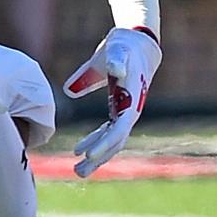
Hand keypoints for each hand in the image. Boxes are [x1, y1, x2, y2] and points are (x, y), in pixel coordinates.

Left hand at [63, 28, 161, 177]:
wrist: (139, 45)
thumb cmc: (124, 47)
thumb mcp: (116, 51)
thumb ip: (112, 63)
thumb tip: (104, 73)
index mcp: (132, 99)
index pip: (119, 128)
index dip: (104, 143)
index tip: (88, 155)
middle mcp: (131, 111)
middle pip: (116, 141)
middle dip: (98, 157)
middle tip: (78, 171)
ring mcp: (126, 113)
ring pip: (112, 142)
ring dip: (96, 157)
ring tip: (78, 170)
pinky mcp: (119, 111)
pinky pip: (107, 133)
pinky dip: (94, 142)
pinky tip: (78, 151)